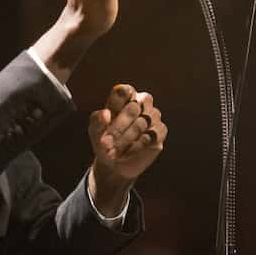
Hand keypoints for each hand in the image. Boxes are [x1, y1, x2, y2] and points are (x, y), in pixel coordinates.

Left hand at [87, 83, 166, 216]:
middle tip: (105, 143)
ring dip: (125, 140)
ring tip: (111, 152)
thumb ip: (97, 120)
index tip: (107, 116)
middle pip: (133, 108)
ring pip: (142, 123)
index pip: (123, 91)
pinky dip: (136, 147)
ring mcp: (153, 116)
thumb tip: (106, 113)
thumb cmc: (103, 139)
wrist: (114, 163)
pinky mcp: (160, 132)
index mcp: (125, 96)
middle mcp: (142, 102)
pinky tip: (125, 154)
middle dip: (117, 127)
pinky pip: (151, 136)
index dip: (115, 103)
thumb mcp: (95, 130)